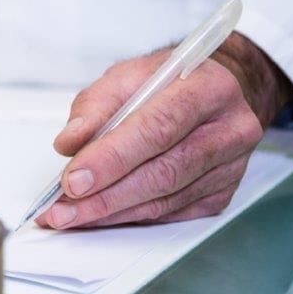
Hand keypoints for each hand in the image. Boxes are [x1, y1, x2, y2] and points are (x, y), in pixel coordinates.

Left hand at [37, 32, 292, 228]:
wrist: (215, 91)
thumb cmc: (168, 82)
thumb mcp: (127, 76)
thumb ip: (95, 106)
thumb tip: (70, 143)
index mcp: (208, 88)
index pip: (156, 129)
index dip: (112, 158)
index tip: (73, 180)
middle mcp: (229, 129)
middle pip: (162, 172)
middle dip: (105, 196)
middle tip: (63, 209)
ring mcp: (230, 166)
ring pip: (165, 199)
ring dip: (113, 212)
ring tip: (72, 215)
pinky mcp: (222, 193)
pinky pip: (171, 213)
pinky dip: (132, 217)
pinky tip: (103, 216)